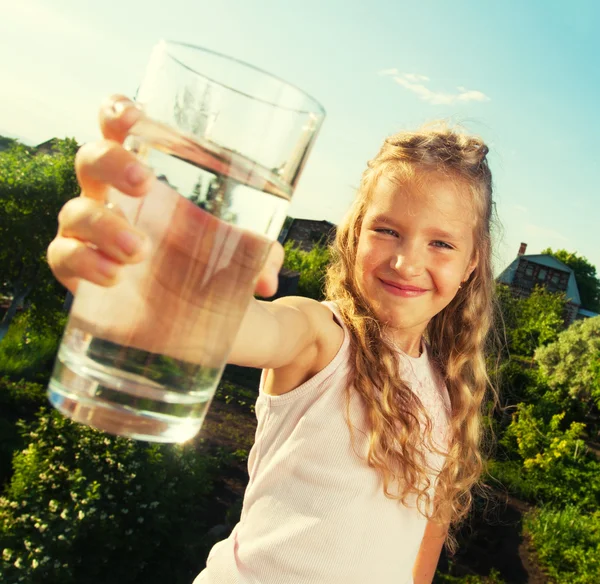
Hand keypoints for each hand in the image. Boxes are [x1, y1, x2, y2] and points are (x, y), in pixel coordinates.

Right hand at [47, 95, 283, 298]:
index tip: (134, 114)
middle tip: (144, 184)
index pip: (123, 133)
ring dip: (104, 225)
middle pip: (92, 160)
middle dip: (112, 163)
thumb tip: (266, 282)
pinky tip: (113, 276)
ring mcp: (92, 235)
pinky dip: (83, 262)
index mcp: (148, 179)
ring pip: (75, 211)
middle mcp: (114, 199)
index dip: (117, 113)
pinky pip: (62, 257)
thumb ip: (260, 256)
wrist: (191, 321)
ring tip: (138, 250)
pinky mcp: (80, 272)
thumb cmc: (211, 268)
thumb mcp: (243, 256)